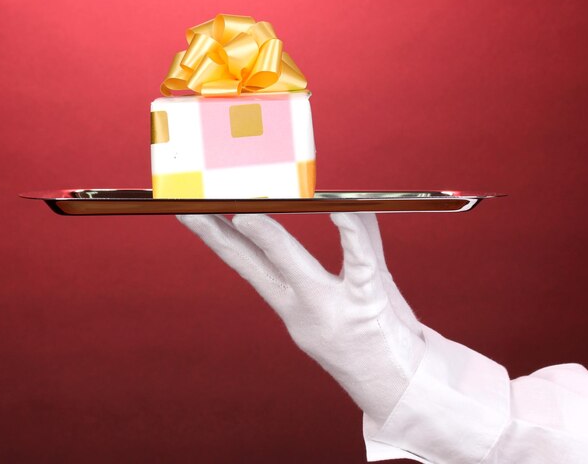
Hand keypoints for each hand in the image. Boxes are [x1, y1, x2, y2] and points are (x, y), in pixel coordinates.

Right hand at [177, 213, 425, 428]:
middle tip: (195, 210)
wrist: (395, 379)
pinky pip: (360, 258)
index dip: (215, 238)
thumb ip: (325, 256)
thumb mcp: (327, 303)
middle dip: (220, 236)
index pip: (244, 263)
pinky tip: (337, 208)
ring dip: (271, 240)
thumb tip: (325, 208)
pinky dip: (350, 230)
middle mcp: (304, 305)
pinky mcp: (370, 297)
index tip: (191, 214)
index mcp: (289, 303)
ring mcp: (334, 303)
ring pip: (296, 265)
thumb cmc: (362, 331)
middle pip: (254, 265)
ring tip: (246, 216)